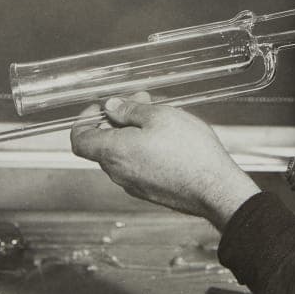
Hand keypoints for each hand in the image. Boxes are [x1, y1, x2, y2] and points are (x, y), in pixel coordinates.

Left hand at [70, 92, 260, 228]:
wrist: (215, 188)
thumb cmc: (189, 152)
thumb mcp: (159, 116)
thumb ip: (129, 110)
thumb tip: (112, 107)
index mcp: (113, 152)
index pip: (79, 140)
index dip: (84, 120)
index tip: (100, 108)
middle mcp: (118, 173)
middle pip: (103, 144)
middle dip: (118, 119)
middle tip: (141, 101)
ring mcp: (134, 185)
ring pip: (122, 154)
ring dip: (133, 133)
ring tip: (159, 117)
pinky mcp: (150, 191)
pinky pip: (137, 166)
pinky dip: (143, 149)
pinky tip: (166, 139)